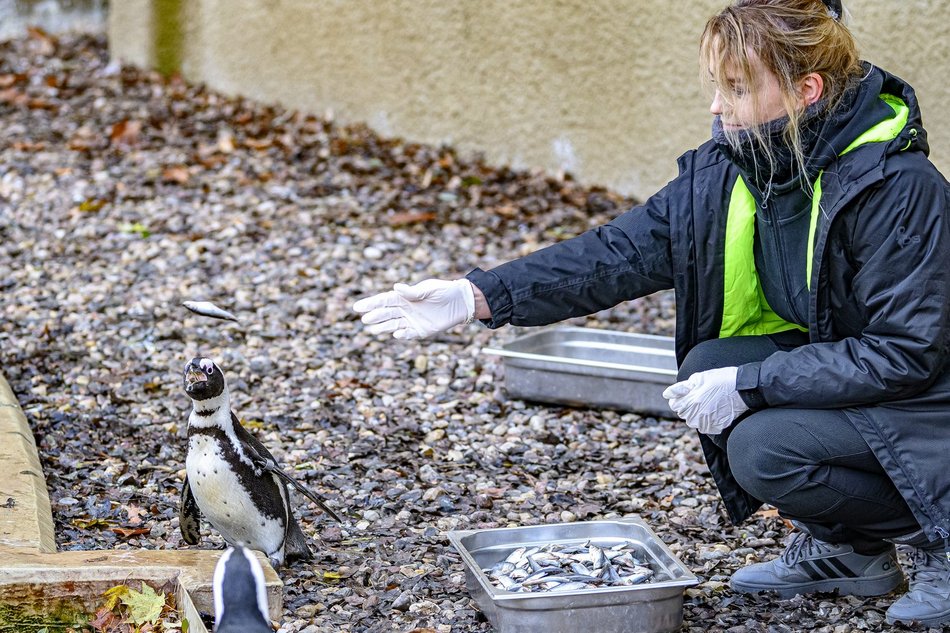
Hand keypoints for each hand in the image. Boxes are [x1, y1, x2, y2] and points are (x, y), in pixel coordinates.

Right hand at [352, 279, 475, 339]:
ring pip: (393, 325)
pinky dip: (401, 335)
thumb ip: (412, 292)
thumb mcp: (428, 289)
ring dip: (382, 327)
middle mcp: (405, 309)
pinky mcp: (421, 331)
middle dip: (374, 316)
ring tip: (372, 329)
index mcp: (404, 297)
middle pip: (386, 314)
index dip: (370, 304)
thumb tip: (395, 288)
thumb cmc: (444, 291)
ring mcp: (412, 321)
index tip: (357, 307)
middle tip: (364, 319)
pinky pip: (408, 334)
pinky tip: (395, 334)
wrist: (461, 302)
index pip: (383, 301)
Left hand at [662, 366, 748, 433]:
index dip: (680, 398)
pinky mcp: (716, 427)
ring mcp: (707, 423)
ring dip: (698, 413)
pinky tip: (715, 410)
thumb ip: (681, 388)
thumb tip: (667, 394)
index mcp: (692, 402)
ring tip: (710, 402)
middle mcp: (698, 415)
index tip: (689, 393)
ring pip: (694, 421)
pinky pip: (705, 426)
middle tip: (702, 395)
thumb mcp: (699, 378)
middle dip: (689, 405)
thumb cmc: (722, 379)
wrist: (744, 388)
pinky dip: (707, 420)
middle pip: (684, 414)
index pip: (675, 405)